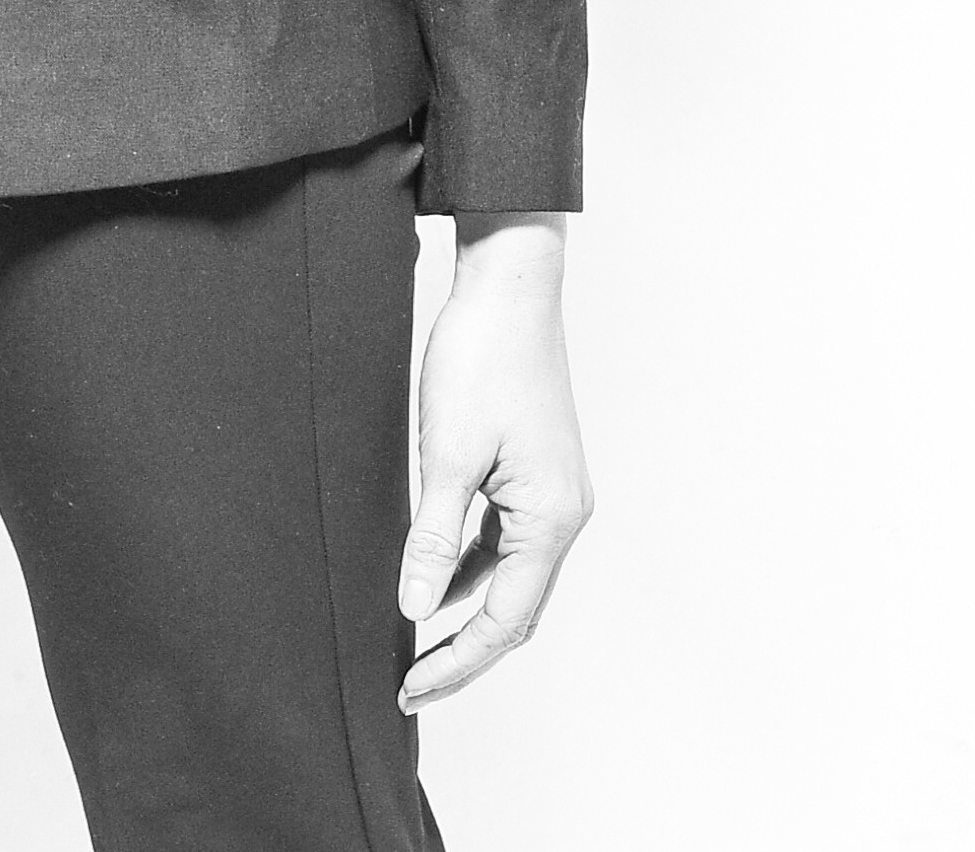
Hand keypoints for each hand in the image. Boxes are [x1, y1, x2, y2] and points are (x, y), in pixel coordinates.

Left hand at [397, 211, 590, 711]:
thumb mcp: (446, 455)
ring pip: (513, 579)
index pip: (505, 620)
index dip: (457, 662)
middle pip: (518, 611)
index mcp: (553, 518)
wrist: (508, 286)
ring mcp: (555, 494)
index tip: (408, 689)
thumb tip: (416, 610)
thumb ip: (433, 538)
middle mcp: (566, 514)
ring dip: (470, 614)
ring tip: (415, 645)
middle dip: (467, 652)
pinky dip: (473, 571)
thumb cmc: (479, 359)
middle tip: (409, 684)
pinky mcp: (536, 474)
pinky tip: (434, 580)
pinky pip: (507, 543)